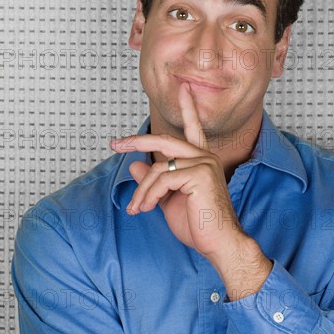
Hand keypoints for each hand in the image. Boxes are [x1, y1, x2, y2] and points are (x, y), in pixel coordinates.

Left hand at [110, 82, 270, 293]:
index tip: (183, 88)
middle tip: (115, 144)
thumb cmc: (198, 224)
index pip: (193, 127)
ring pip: (157, 168)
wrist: (218, 245)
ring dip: (141, 191)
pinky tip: (147, 209)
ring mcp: (204, 164)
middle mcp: (204, 157)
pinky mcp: (200, 175)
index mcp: (200, 160)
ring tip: (137, 208)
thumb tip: (135, 166)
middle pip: (164, 140)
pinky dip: (148, 196)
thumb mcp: (168, 200)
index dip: (188, 107)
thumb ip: (153, 182)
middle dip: (137, 141)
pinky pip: (161, 180)